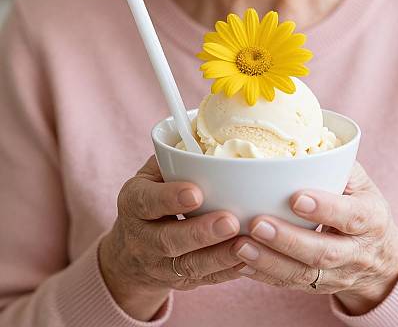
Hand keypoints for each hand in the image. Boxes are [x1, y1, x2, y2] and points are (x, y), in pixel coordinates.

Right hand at [99, 156, 242, 320]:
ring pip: (189, 265)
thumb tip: (208, 135)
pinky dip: (227, 272)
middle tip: (229, 221)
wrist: (130, 253)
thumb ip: (172, 160)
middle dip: (200, 233)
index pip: (146, 201)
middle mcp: (142, 237)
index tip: (196, 192)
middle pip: (168, 240)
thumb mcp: (150, 176)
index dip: (170, 198)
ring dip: (218, 256)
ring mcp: (159, 265)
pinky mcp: (180, 281)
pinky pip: (205, 280)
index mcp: (133, 203)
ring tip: (245, 244)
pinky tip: (248, 260)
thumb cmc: (151, 200)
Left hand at [232, 162, 397, 315]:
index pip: (351, 216)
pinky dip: (265, 275)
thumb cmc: (361, 204)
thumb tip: (298, 144)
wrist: (380, 256)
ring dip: (270, 261)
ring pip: (304, 274)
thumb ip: (336, 166)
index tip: (295, 198)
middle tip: (257, 224)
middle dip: (288, 240)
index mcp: (372, 218)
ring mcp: (340, 274)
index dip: (325, 209)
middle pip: (324, 252)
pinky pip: (290, 284)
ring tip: (240, 246)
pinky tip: (240, 263)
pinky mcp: (320, 287)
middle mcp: (358, 252)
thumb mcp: (359, 182)